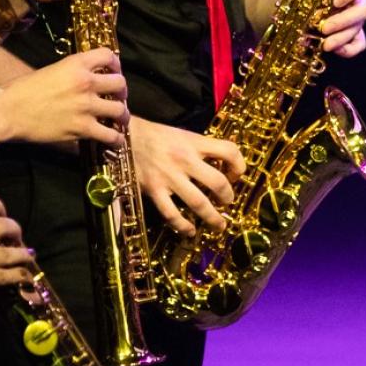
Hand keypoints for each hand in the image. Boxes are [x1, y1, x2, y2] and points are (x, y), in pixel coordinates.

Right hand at [2, 49, 127, 144]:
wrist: (9, 111)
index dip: (115, 64)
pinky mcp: (82, 129)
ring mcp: (86, 107)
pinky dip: (115, 139)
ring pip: (120, 110)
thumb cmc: (22, 90)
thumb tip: (85, 78)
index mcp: (75, 64)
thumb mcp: (50, 70)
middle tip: (117, 97)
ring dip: (122, 115)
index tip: (113, 71)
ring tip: (119, 119)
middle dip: (121, 91)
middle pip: (120, 84)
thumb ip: (71, 72)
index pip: (108, 55)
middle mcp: (85, 83)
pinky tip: (114, 140)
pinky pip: (110, 136)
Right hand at [129, 115, 245, 236]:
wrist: (125, 136)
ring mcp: (169, 176)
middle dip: (227, 197)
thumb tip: (221, 167)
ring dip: (213, 218)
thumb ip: (200, 149)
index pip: (229, 151)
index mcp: (193, 142)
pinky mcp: (154, 190)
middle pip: (217, 183)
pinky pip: (171, 214)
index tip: (235, 176)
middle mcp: (184, 159)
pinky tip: (190, 231)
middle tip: (227, 202)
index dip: (239, 166)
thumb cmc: (156, 135)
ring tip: (219, 225)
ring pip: (198, 202)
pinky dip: (183, 226)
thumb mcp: (182, 134)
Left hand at [302, 0, 365, 56]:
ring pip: (358, 27)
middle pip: (363, 8)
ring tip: (325, 45)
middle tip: (324, 28)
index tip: (336, 1)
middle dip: (345, 21)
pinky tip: (334, 50)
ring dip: (342, 37)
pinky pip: (357, 43)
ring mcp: (352, 14)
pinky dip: (349, 49)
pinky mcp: (347, 31)